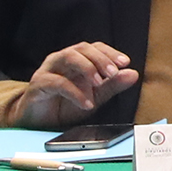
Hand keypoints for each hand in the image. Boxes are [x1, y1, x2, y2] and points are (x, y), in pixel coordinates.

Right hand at [14, 42, 140, 127]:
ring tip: (99, 83)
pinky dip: (75, 93)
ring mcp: (48, 70)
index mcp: (76, 60)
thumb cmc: (65, 105)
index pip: (94, 47)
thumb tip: (133, 74)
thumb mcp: (94, 96)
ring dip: (87, 68)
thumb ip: (112, 85)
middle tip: (113, 72)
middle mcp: (61, 60)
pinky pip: (58, 83)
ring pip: (68, 57)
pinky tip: (86, 104)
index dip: (110, 52)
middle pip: (82, 48)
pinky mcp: (38, 85)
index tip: (125, 62)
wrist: (38, 123)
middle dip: (100, 58)